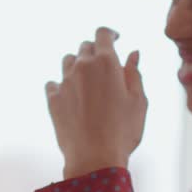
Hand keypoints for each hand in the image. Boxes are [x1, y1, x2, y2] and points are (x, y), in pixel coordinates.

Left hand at [46, 26, 146, 178]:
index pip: (102, 34)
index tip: (116, 38)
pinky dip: (62, 84)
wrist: (94, 158)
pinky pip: (53, 83)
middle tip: (105, 65)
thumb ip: (134, 73)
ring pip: (68, 61)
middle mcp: (82, 67)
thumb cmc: (123, 130)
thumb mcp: (139, 101)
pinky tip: (70, 95)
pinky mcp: (52, 99)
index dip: (109, 33)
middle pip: (85, 47)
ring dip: (78, 64)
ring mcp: (65, 82)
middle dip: (96, 51)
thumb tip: (132, 53)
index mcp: (106, 62)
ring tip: (88, 80)